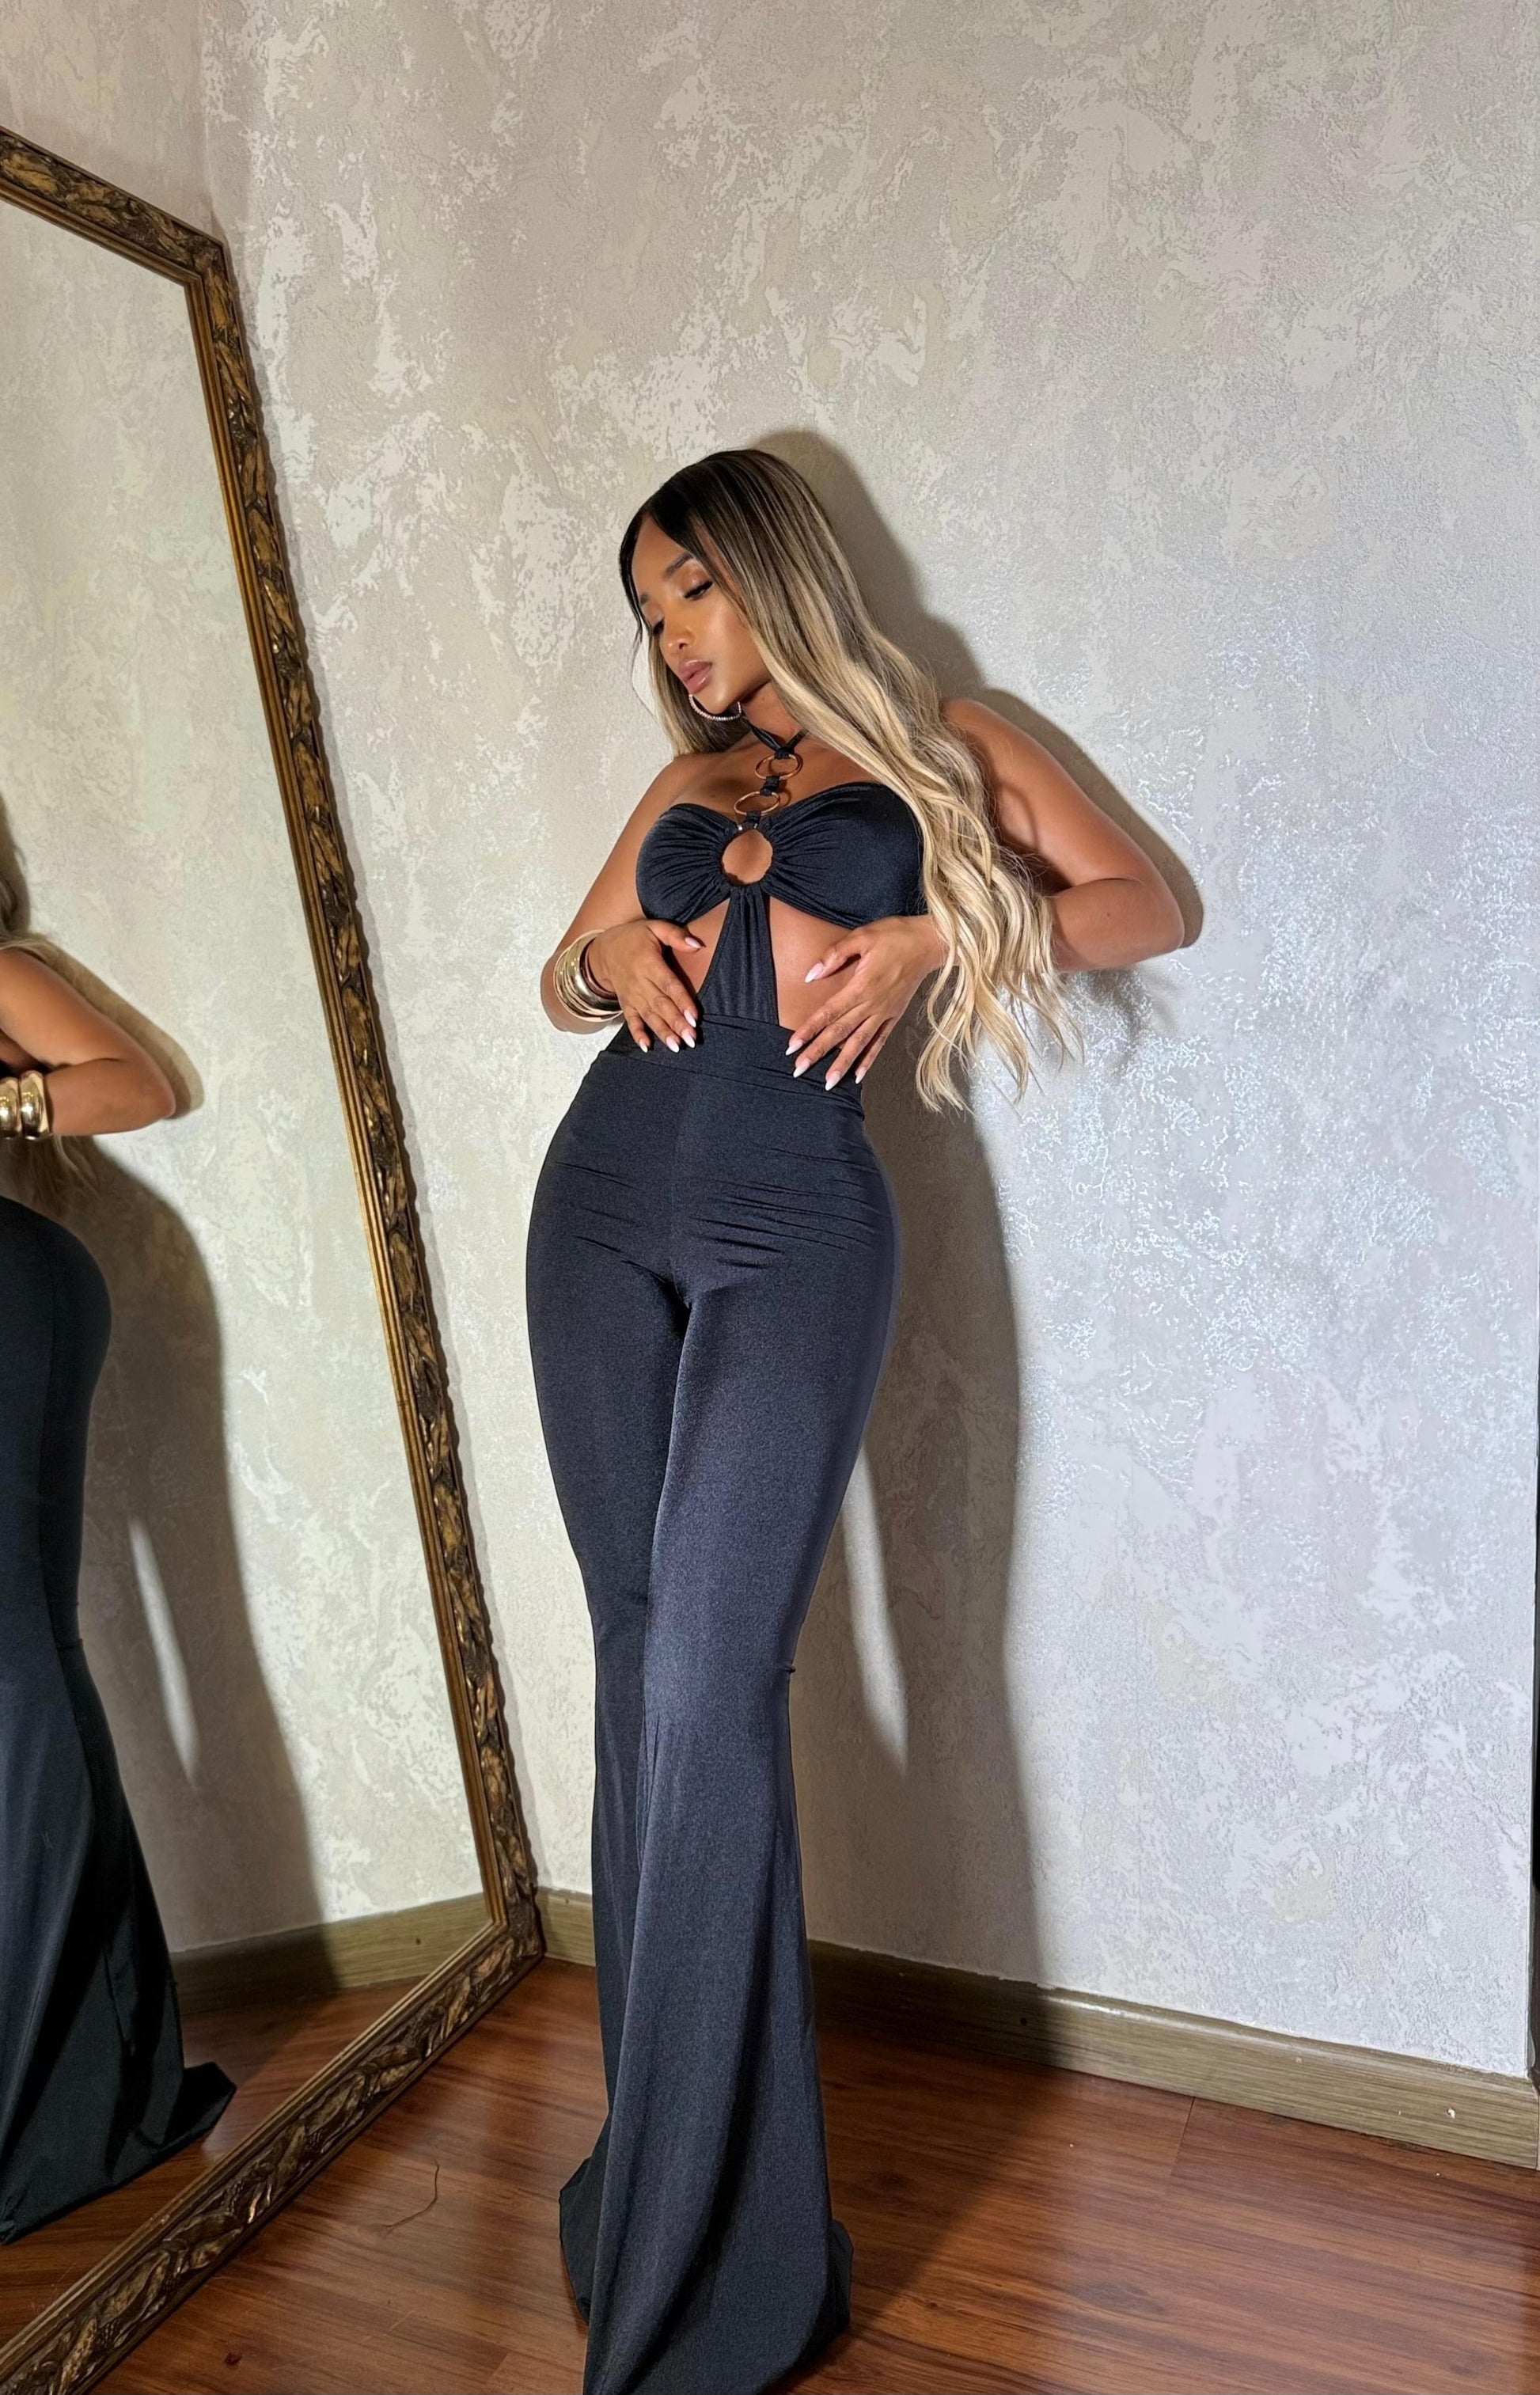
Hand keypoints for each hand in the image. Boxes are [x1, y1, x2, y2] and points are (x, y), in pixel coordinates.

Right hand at [586, 918, 702, 1052]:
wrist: (603, 950)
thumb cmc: (634, 937)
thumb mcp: (654, 927)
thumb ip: (675, 935)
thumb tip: (697, 945)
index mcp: (649, 963)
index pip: (668, 984)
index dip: (681, 1000)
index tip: (694, 1016)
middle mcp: (640, 982)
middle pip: (661, 1005)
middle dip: (676, 1023)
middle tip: (691, 1039)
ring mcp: (631, 995)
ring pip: (649, 1016)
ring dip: (663, 1032)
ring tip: (677, 1046)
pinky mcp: (625, 1004)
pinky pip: (631, 1021)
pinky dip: (638, 1034)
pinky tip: (647, 1047)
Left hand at [787, 915, 946, 1086]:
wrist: (930, 942)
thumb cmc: (896, 935)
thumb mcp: (862, 936)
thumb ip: (835, 954)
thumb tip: (811, 975)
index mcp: (861, 986)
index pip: (829, 1013)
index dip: (809, 1030)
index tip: (793, 1046)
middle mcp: (873, 1004)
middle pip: (840, 1033)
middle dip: (818, 1052)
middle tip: (799, 1070)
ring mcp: (885, 1012)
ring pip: (859, 1043)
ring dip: (842, 1064)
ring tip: (828, 1082)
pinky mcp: (895, 1015)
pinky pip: (880, 1041)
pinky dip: (869, 1059)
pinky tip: (859, 1075)